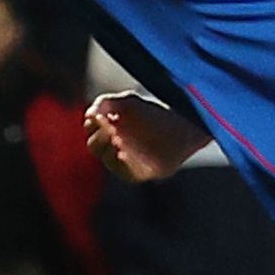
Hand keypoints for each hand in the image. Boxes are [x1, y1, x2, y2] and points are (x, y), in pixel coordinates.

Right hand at [84, 93, 202, 182]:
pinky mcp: (142, 173)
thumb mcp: (129, 102)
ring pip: (110, 162)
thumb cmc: (154, 114)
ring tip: (118, 139)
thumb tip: (90, 114)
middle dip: (100, 136)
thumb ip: (106, 102)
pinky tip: (124, 152)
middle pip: (95, 146)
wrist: (185, 125)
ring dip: (110, 150)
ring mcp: (126, 163)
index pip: (90, 130)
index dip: (93, 124)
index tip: (101, 116)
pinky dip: (125, 163)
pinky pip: (129, 172)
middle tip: (110, 128)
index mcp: (107, 131)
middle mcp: (113, 149)